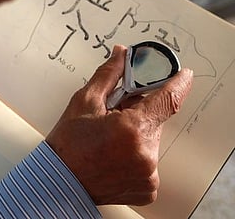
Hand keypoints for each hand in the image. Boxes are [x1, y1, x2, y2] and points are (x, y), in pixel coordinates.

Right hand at [46, 45, 192, 205]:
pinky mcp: (147, 188)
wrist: (59, 182)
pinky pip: (148, 161)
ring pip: (151, 140)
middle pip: (154, 120)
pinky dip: (135, 154)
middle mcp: (145, 154)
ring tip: (110, 139)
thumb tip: (121, 55)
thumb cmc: (68, 146)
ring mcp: (148, 174)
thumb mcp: (84, 102)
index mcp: (131, 129)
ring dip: (136, 133)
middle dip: (138, 112)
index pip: (168, 99)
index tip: (184, 75)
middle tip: (113, 115)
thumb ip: (109, 75)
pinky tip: (114, 154)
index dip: (178, 84)